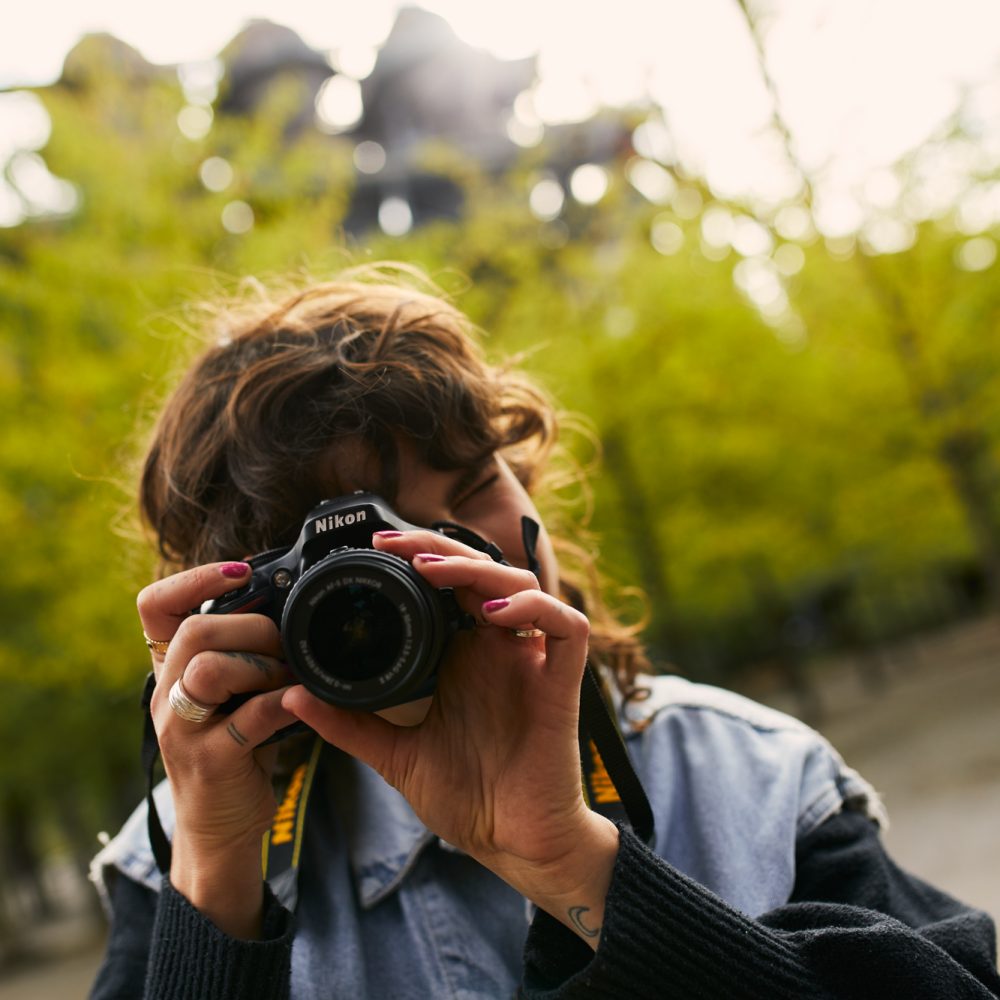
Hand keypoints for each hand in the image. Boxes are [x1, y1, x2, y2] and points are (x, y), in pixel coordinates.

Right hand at [137, 562, 297, 937]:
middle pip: (195, 631)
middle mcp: (167, 695)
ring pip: (210, 669)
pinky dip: (283, 703)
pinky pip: (250, 717)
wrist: (221, 827)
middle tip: (284, 645)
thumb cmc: (236, 746)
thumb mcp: (230, 692)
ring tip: (289, 679)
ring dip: (264, 665)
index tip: (242, 572)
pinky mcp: (211, 762)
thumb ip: (243, 650)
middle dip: (252, 627)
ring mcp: (183, 730)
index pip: (155, 606)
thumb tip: (290, 602)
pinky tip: (302, 703)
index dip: (195, 579)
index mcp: (172, 669)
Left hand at [282, 532, 618, 944]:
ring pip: (523, 587)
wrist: (511, 844)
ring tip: (432, 573)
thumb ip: (350, 724)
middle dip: (440, 549)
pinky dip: (534, 610)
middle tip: (393, 547)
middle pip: (483, 571)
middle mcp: (499, 649)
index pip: (450, 584)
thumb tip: (294, 697)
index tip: (374, 550)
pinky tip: (492, 614)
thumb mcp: (395, 754)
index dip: (421, 557)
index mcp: (465, 656)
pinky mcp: (562, 684)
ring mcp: (531, 663)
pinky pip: (566, 628)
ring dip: (479, 570)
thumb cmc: (466, 797)